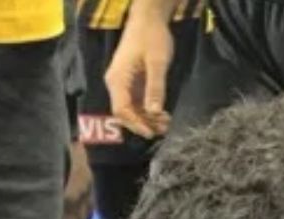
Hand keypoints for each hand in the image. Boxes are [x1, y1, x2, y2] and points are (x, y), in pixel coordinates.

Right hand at [106, 14, 175, 138]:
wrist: (149, 19)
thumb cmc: (151, 37)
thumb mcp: (157, 62)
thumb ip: (155, 87)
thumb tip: (154, 112)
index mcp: (118, 79)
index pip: (121, 109)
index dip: (135, 124)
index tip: (151, 133)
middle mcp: (117, 83)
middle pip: (125, 112)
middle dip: (142, 123)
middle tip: (163, 130)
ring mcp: (124, 83)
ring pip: (132, 109)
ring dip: (147, 119)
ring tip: (166, 124)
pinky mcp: (132, 82)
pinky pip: (137, 102)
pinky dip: (148, 110)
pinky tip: (162, 115)